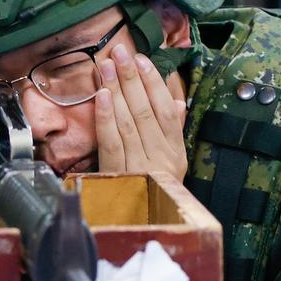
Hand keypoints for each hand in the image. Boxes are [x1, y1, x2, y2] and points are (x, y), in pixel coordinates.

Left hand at [95, 42, 188, 180]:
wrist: (145, 228)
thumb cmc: (157, 192)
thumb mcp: (173, 164)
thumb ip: (174, 131)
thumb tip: (179, 102)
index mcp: (175, 153)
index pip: (166, 110)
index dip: (154, 83)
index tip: (143, 60)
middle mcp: (161, 159)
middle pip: (146, 112)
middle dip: (132, 79)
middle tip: (120, 52)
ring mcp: (140, 168)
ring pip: (128, 122)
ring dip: (117, 91)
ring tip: (108, 66)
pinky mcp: (120, 177)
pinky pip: (112, 142)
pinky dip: (106, 118)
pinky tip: (102, 96)